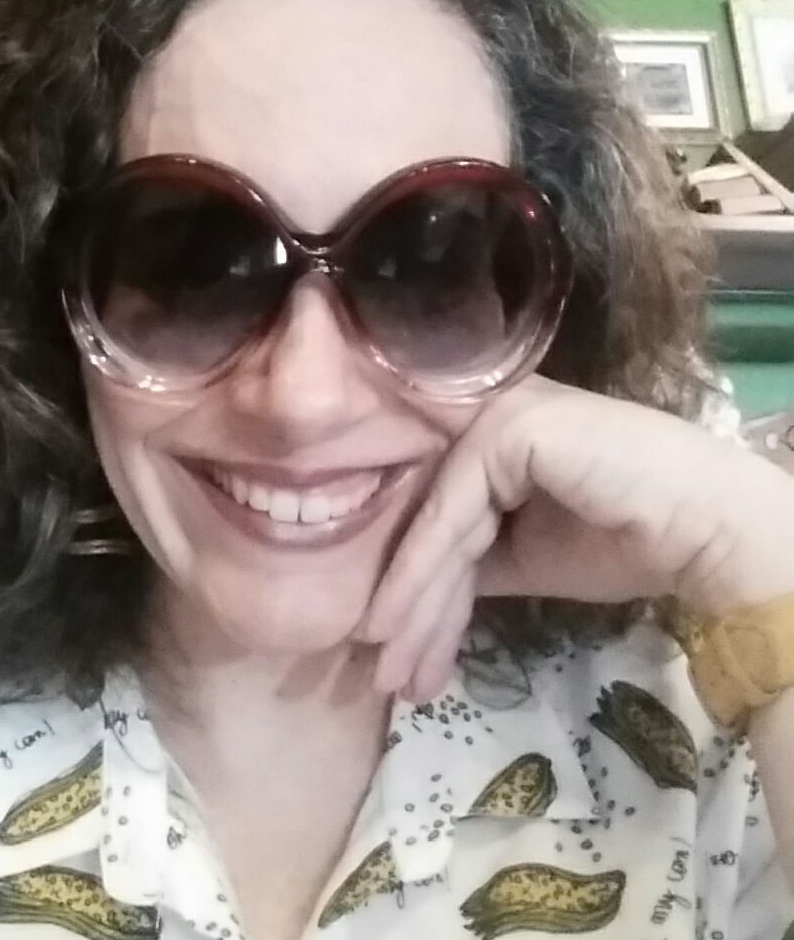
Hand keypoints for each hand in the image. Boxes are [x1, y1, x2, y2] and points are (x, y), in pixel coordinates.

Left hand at [356, 374, 793, 702]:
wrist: (704, 530)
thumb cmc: (628, 540)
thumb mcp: (527, 556)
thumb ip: (471, 558)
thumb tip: (418, 594)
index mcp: (486, 437)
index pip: (436, 515)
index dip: (412, 587)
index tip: (389, 652)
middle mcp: (480, 415)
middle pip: (430, 524)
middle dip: (408, 609)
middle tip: (386, 676)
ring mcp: (490, 415)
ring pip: (434, 528)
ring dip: (412, 608)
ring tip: (392, 673)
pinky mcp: (503, 430)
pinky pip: (451, 519)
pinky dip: (421, 580)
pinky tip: (398, 629)